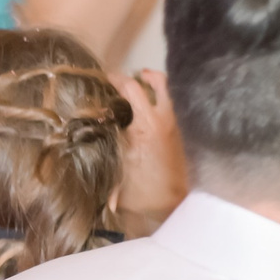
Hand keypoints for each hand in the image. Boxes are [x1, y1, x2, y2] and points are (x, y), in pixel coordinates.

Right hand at [112, 69, 186, 233]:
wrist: (170, 204)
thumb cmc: (140, 190)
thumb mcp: (117, 163)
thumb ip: (110, 141)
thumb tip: (95, 130)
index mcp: (144, 125)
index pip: (131, 89)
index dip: (117, 79)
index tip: (107, 77)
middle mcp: (164, 119)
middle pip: (157, 81)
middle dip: (142, 76)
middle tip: (131, 76)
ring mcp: (177, 125)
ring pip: (171, 92)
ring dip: (158, 85)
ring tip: (146, 83)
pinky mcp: (184, 133)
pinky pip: (175, 108)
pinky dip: (166, 101)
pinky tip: (155, 109)